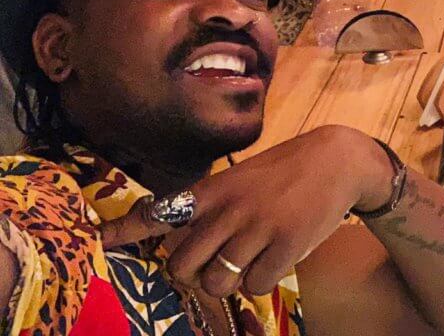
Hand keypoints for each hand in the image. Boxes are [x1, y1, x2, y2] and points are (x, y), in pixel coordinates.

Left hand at [98, 126, 393, 298]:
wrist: (339, 159)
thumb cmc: (287, 170)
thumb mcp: (243, 177)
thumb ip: (216, 205)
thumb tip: (189, 242)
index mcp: (216, 189)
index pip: (159, 211)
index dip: (127, 229)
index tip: (102, 239)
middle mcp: (230, 209)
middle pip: (181, 264)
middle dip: (190, 274)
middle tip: (207, 266)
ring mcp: (258, 228)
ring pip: (217, 281)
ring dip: (227, 281)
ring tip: (244, 264)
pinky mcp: (286, 245)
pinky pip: (255, 285)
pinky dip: (260, 282)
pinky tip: (273, 261)